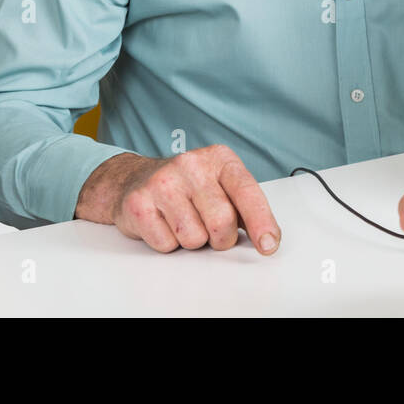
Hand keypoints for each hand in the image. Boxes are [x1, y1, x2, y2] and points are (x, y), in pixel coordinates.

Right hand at [75, 145, 280, 254]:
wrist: (135, 178)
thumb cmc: (188, 187)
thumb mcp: (221, 185)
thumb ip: (244, 208)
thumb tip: (267, 238)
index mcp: (219, 158)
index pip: (247, 191)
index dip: (261, 221)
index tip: (269, 244)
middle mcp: (191, 165)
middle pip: (221, 222)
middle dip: (221, 238)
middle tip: (212, 231)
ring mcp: (162, 182)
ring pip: (193, 238)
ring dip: (193, 241)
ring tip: (184, 222)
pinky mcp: (138, 202)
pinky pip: (165, 244)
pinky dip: (168, 243)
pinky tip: (164, 224)